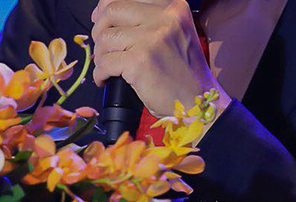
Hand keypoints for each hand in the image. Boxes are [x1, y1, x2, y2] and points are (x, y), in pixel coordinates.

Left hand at [91, 0, 228, 116]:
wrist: (196, 100)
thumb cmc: (181, 70)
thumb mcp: (172, 33)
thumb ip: (145, 19)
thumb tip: (102, 11)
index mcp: (173, 7)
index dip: (105, 8)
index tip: (99, 20)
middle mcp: (165, 18)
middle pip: (111, 12)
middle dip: (99, 30)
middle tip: (104, 47)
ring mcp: (152, 38)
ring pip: (105, 38)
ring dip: (101, 56)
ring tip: (111, 67)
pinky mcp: (139, 60)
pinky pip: (104, 63)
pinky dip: (100, 74)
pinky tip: (108, 79)